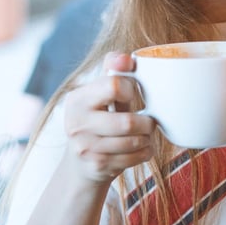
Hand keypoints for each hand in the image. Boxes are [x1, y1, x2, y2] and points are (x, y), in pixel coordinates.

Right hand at [62, 52, 154, 182]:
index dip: (132, 89)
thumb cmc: (98, 121)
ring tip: (144, 135)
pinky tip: (141, 148)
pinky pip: (135, 157)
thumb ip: (114, 73)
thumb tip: (126, 58)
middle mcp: (76, 123)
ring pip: (134, 141)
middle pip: (127, 122)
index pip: (114, 86)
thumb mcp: (100, 95)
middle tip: (149, 122)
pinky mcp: (97, 166)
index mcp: (77, 99)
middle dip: (146, 123)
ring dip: (147, 138)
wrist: (81, 165)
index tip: (133, 95)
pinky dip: (145, 152)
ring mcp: (85, 147)